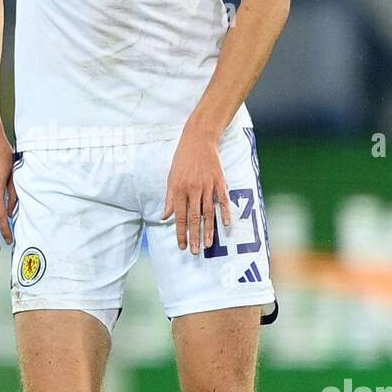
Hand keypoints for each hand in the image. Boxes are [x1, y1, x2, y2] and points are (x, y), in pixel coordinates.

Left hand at [162, 121, 230, 254]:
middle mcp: (193, 189)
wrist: (199, 139)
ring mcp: (208, 185)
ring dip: (209, 229)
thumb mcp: (170, 177)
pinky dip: (226, 212)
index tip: (182, 246)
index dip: (180, 233)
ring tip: (208, 244)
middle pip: (194, 218)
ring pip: (209, 212)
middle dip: (194, 236)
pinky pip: (223, 199)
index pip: (179, 216)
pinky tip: (226, 224)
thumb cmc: (182, 159)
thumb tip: (164, 217)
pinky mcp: (220, 181)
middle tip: (196, 252)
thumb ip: (169, 199)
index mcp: (179, 189)